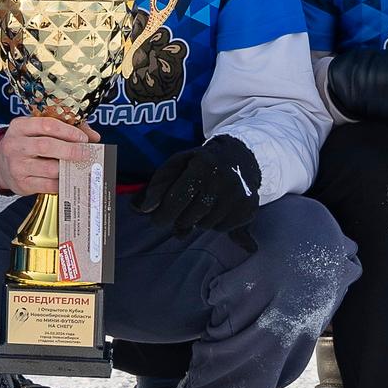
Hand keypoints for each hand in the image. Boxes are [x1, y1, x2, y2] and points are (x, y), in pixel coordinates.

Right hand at [0, 116, 101, 196]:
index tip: (82, 137)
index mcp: (20, 126)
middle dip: (70, 150)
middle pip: (46, 146)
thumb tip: (93, 137)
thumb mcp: (37, 131)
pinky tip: (68, 178)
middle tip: (85, 153)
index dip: (68, 131)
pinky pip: (47, 185)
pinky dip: (61, 183)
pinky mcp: (21, 184)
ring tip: (78, 166)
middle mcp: (15, 145)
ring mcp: (16, 166)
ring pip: (49, 168)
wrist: (1, 166)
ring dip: (68, 167)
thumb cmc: (26, 145)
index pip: (47, 124)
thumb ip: (65, 129)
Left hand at [132, 135, 263, 236]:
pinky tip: (216, 208)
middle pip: (190, 217)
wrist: (240, 158)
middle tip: (179, 213)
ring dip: (197, 221)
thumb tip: (139, 208)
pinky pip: (222, 229)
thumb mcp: (177, 164)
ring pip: (205, 225)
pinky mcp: (248, 209)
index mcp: (202, 167)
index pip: (177, 199)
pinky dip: (214, 223)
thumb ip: (156, 185)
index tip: (156, 220)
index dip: (163, 214)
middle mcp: (223, 182)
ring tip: (200, 205)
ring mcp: (239, 196)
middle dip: (179, 219)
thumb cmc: (200, 163)